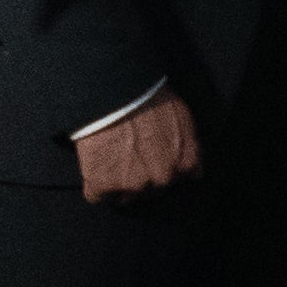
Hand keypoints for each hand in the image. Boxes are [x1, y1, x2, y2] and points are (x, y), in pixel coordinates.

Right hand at [74, 85, 201, 204]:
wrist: (116, 90)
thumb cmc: (150, 96)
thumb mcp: (183, 118)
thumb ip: (189, 147)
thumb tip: (193, 171)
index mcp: (186, 164)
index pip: (178, 182)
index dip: (161, 169)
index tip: (149, 159)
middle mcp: (163, 179)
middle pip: (151, 191)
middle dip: (140, 176)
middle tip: (126, 153)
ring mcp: (133, 185)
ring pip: (125, 196)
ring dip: (117, 182)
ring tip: (109, 155)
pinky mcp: (103, 185)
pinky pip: (96, 195)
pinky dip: (93, 183)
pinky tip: (94, 163)